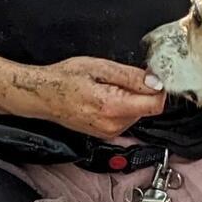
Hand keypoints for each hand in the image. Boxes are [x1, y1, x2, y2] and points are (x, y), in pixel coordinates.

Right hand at [25, 57, 166, 139]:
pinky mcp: (106, 134)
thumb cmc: (65, 79)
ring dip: (130, 99)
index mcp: (113, 107)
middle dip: (140, 91)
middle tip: (118, 79)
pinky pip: (125, 118)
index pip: (155, 105)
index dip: (158, 89)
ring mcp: (109, 132)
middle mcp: (113, 125)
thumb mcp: (100, 67)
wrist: (42, 96)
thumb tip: (156, 83)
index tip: (151, 77)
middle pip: (147, 108)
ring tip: (106, 88)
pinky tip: (103, 97)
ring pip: (137, 113)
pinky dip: (121, 106)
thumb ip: (131, 77)